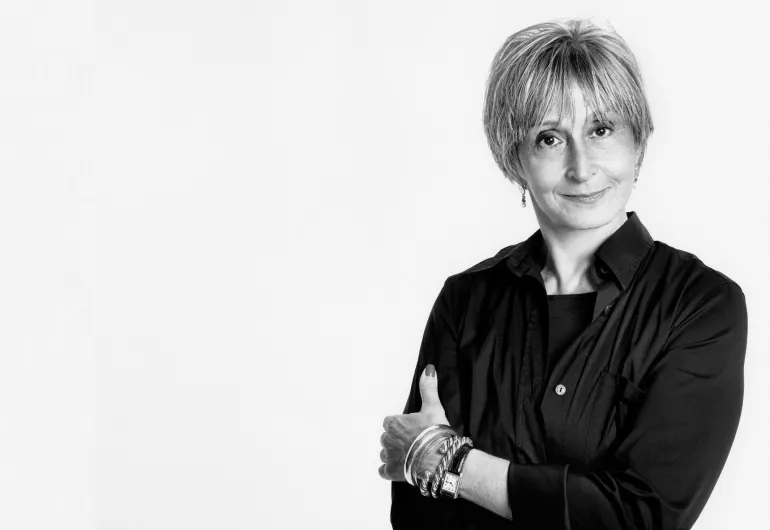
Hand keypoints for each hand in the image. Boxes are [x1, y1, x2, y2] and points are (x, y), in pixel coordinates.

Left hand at [378, 364, 450, 481]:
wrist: (440, 459)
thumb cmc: (435, 433)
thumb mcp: (433, 407)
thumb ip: (428, 388)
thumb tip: (429, 369)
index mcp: (393, 423)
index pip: (390, 422)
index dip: (401, 425)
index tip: (411, 428)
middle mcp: (387, 439)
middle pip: (387, 437)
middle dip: (397, 439)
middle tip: (413, 442)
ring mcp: (388, 456)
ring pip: (385, 453)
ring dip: (394, 454)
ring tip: (410, 455)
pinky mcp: (391, 472)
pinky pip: (384, 470)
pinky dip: (391, 469)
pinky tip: (402, 467)